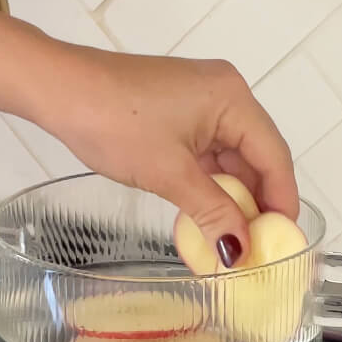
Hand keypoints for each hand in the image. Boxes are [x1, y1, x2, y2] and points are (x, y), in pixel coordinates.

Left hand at [41, 46, 297, 263]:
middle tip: (257, 247)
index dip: (282, 202)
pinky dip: (209, 182)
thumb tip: (240, 251)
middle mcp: (224, 93)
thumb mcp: (169, 174)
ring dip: (230, 195)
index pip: (274, 156)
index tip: (282, 241)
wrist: (59, 90)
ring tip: (231, 238)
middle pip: (256, 156)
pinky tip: (206, 213)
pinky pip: (208, 150)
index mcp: (233, 99)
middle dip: (256, 203)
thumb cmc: (112, 120)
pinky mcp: (179, 110)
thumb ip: (213, 212)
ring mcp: (201, 100)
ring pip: (231, 156)